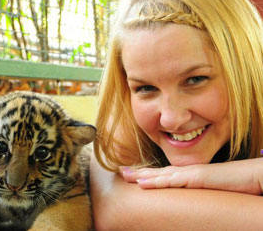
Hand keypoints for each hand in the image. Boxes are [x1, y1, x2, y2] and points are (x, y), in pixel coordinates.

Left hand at [119, 158, 262, 194]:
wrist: (250, 176)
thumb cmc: (232, 184)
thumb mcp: (209, 190)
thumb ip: (196, 192)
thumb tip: (187, 199)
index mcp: (187, 176)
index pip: (163, 174)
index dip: (147, 174)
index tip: (133, 175)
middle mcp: (185, 173)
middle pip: (157, 172)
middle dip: (138, 172)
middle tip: (121, 171)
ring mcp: (190, 174)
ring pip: (160, 175)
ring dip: (142, 176)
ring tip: (125, 175)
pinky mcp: (196, 179)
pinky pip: (173, 182)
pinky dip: (156, 183)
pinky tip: (143, 184)